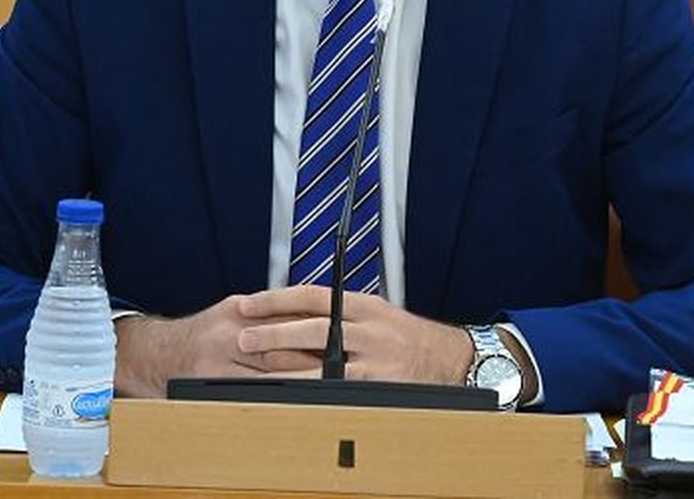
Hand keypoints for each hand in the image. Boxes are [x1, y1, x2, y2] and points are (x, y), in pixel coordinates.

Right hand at [113, 295, 321, 396]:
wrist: (158, 353)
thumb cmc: (203, 333)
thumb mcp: (234, 312)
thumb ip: (270, 316)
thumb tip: (316, 322)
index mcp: (238, 311)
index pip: (286, 319)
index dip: (316, 331)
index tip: (341, 340)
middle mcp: (228, 334)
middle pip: (281, 348)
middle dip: (314, 359)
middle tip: (343, 367)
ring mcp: (218, 362)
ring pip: (270, 374)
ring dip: (301, 381)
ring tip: (328, 387)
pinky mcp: (212, 385)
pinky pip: (251, 393)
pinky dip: (276, 397)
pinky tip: (294, 402)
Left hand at [234, 285, 473, 384]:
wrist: (450, 359)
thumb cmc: (407, 337)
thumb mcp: (377, 313)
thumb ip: (340, 312)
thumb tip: (292, 313)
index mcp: (365, 305)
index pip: (312, 295)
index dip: (276, 299)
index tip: (248, 303)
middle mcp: (369, 329)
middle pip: (312, 328)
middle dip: (273, 332)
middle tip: (243, 337)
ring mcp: (375, 360)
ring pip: (321, 364)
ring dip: (285, 370)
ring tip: (256, 374)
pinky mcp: (380, 387)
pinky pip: (339, 391)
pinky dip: (313, 394)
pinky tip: (292, 398)